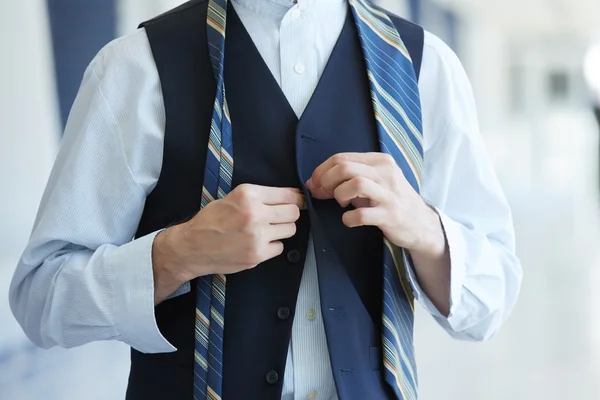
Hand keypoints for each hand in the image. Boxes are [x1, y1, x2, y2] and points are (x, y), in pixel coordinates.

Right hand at [152, 184, 304, 302]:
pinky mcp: (257, 254)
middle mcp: (254, 214)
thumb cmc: (210, 221)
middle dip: (290, 214)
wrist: (193, 247)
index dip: (296, 198)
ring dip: (282, 229)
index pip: (288, 194)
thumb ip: (259, 196)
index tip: (298, 200)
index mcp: (248, 195)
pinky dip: (273, 245)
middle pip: (293, 212)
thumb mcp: (232, 198)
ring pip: (290, 230)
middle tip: (280, 217)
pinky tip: (259, 242)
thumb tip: (290, 196)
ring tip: (267, 230)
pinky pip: (280, 247)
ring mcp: (257, 236)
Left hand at [306, 153, 444, 256]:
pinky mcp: (391, 215)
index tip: (315, 183)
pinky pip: (362, 214)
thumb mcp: (376, 181)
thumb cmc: (392, 200)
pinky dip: (349, 218)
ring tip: (341, 204)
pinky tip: (349, 220)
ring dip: (339, 195)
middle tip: (322, 194)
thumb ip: (351, 177)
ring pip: (355, 183)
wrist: (421, 223)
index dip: (321, 170)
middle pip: (345, 167)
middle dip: (326, 181)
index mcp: (380, 161)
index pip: (342, 157)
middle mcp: (386, 173)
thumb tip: (317, 181)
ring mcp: (389, 194)